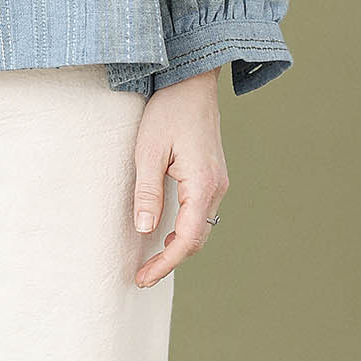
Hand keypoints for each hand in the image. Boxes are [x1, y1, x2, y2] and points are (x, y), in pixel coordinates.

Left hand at [132, 68, 228, 287]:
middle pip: (197, 240)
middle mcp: (217, 188)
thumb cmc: (167, 112)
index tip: (143, 277)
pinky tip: (166, 236)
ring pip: (201, 229)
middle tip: (142, 276)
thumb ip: (147, 192)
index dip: (165, 263)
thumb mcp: (148, 152)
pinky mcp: (213, 177)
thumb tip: (146, 230)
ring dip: (178, 248)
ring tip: (151, 262)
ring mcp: (218, 182)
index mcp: (202, 185)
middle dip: (170, 261)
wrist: (191, 83)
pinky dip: (185, 231)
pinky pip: (202, 214)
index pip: (187, 240)